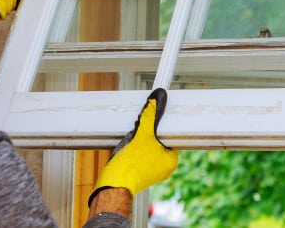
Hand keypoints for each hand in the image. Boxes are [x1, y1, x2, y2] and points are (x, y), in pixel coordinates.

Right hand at [88, 88, 178, 206]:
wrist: (112, 186)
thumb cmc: (130, 164)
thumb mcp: (142, 134)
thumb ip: (150, 115)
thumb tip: (157, 98)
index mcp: (172, 160)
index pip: (171, 136)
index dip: (163, 125)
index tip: (158, 117)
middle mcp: (165, 168)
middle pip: (159, 141)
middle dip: (149, 133)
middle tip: (141, 128)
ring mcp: (153, 173)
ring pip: (149, 148)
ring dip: (141, 141)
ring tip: (133, 138)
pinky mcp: (140, 175)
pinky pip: (141, 157)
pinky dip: (135, 150)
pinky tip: (128, 147)